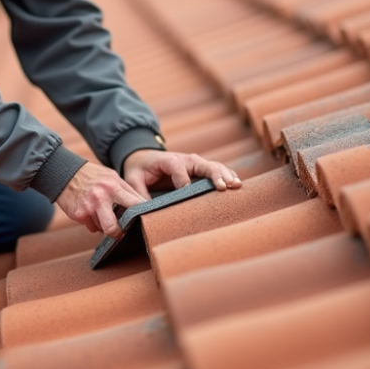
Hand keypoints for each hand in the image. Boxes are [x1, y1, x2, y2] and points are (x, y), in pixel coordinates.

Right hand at [56, 162, 147, 237]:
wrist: (65, 172)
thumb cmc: (93, 176)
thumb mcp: (112, 177)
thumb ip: (126, 191)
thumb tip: (144, 206)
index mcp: (113, 186)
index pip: (134, 205)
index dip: (142, 215)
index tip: (145, 220)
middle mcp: (100, 197)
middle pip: (113, 227)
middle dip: (118, 233)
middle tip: (121, 232)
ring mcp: (88, 207)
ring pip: (103, 229)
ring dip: (104, 225)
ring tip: (101, 213)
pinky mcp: (78, 214)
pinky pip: (92, 227)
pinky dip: (93, 223)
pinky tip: (90, 212)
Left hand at [122, 150, 241, 198]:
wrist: (144, 156)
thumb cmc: (139, 169)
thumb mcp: (133, 179)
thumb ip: (138, 193)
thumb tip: (144, 212)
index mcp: (168, 161)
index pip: (179, 170)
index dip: (184, 181)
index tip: (186, 192)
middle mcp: (185, 160)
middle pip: (203, 165)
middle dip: (214, 175)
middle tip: (224, 187)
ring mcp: (195, 163)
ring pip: (214, 166)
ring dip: (225, 175)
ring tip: (236, 186)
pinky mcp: (200, 168)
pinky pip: (216, 169)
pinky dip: (227, 175)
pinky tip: (236, 184)